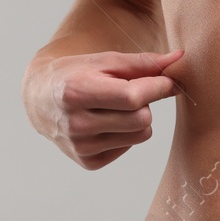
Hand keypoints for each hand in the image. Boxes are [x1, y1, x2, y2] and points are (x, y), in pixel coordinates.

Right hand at [24, 49, 183, 168]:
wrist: (39, 98)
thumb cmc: (76, 73)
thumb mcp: (105, 61)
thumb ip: (143, 62)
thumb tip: (179, 58)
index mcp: (77, 92)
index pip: (134, 97)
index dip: (158, 87)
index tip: (167, 80)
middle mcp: (76, 124)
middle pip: (142, 119)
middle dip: (143, 103)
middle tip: (127, 92)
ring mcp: (81, 147)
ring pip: (140, 135)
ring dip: (137, 119)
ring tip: (114, 107)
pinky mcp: (88, 162)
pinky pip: (129, 147)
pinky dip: (124, 133)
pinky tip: (104, 122)